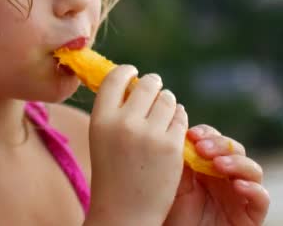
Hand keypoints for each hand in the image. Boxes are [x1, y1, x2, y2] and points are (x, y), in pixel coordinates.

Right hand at [86, 65, 187, 224]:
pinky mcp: (172, 147)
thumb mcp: (101, 136)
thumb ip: (113, 110)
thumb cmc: (111, 171)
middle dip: (153, 84)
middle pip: (146, 85)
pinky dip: (179, 117)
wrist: (124, 211)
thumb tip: (132, 79)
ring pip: (168, 98)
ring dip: (167, 101)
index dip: (127, 71)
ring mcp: (149, 135)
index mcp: (100, 119)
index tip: (133, 73)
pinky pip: (181, 117)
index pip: (115, 77)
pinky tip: (173, 125)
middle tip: (154, 89)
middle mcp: (124, 123)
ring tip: (163, 110)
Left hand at [164, 125, 269, 225]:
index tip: (192, 135)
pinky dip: (253, 189)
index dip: (206, 134)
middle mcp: (227, 175)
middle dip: (220, 145)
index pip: (213, 139)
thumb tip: (178, 133)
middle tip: (202, 148)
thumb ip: (178, 161)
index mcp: (207, 164)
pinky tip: (239, 185)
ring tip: (219, 165)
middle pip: (234, 149)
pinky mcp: (252, 214)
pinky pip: (262, 198)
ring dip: (237, 163)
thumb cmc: (173, 213)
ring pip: (252, 169)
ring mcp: (241, 193)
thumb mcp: (172, 183)